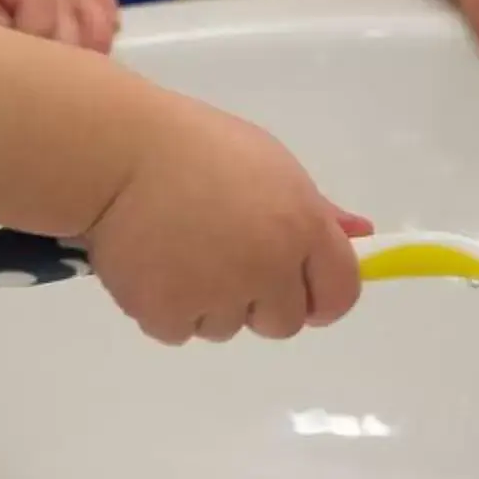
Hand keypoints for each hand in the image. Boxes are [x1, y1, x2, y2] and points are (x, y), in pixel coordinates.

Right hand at [84, 99, 368, 343]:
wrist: (116, 152)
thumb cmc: (197, 148)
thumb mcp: (270, 164)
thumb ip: (316, 211)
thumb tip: (362, 234)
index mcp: (300, 227)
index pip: (340, 293)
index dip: (322, 296)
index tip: (299, 289)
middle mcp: (266, 268)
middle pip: (284, 322)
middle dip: (259, 300)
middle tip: (222, 257)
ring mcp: (216, 295)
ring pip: (226, 328)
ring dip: (208, 302)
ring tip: (178, 249)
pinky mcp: (166, 314)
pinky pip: (179, 330)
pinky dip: (167, 308)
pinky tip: (152, 264)